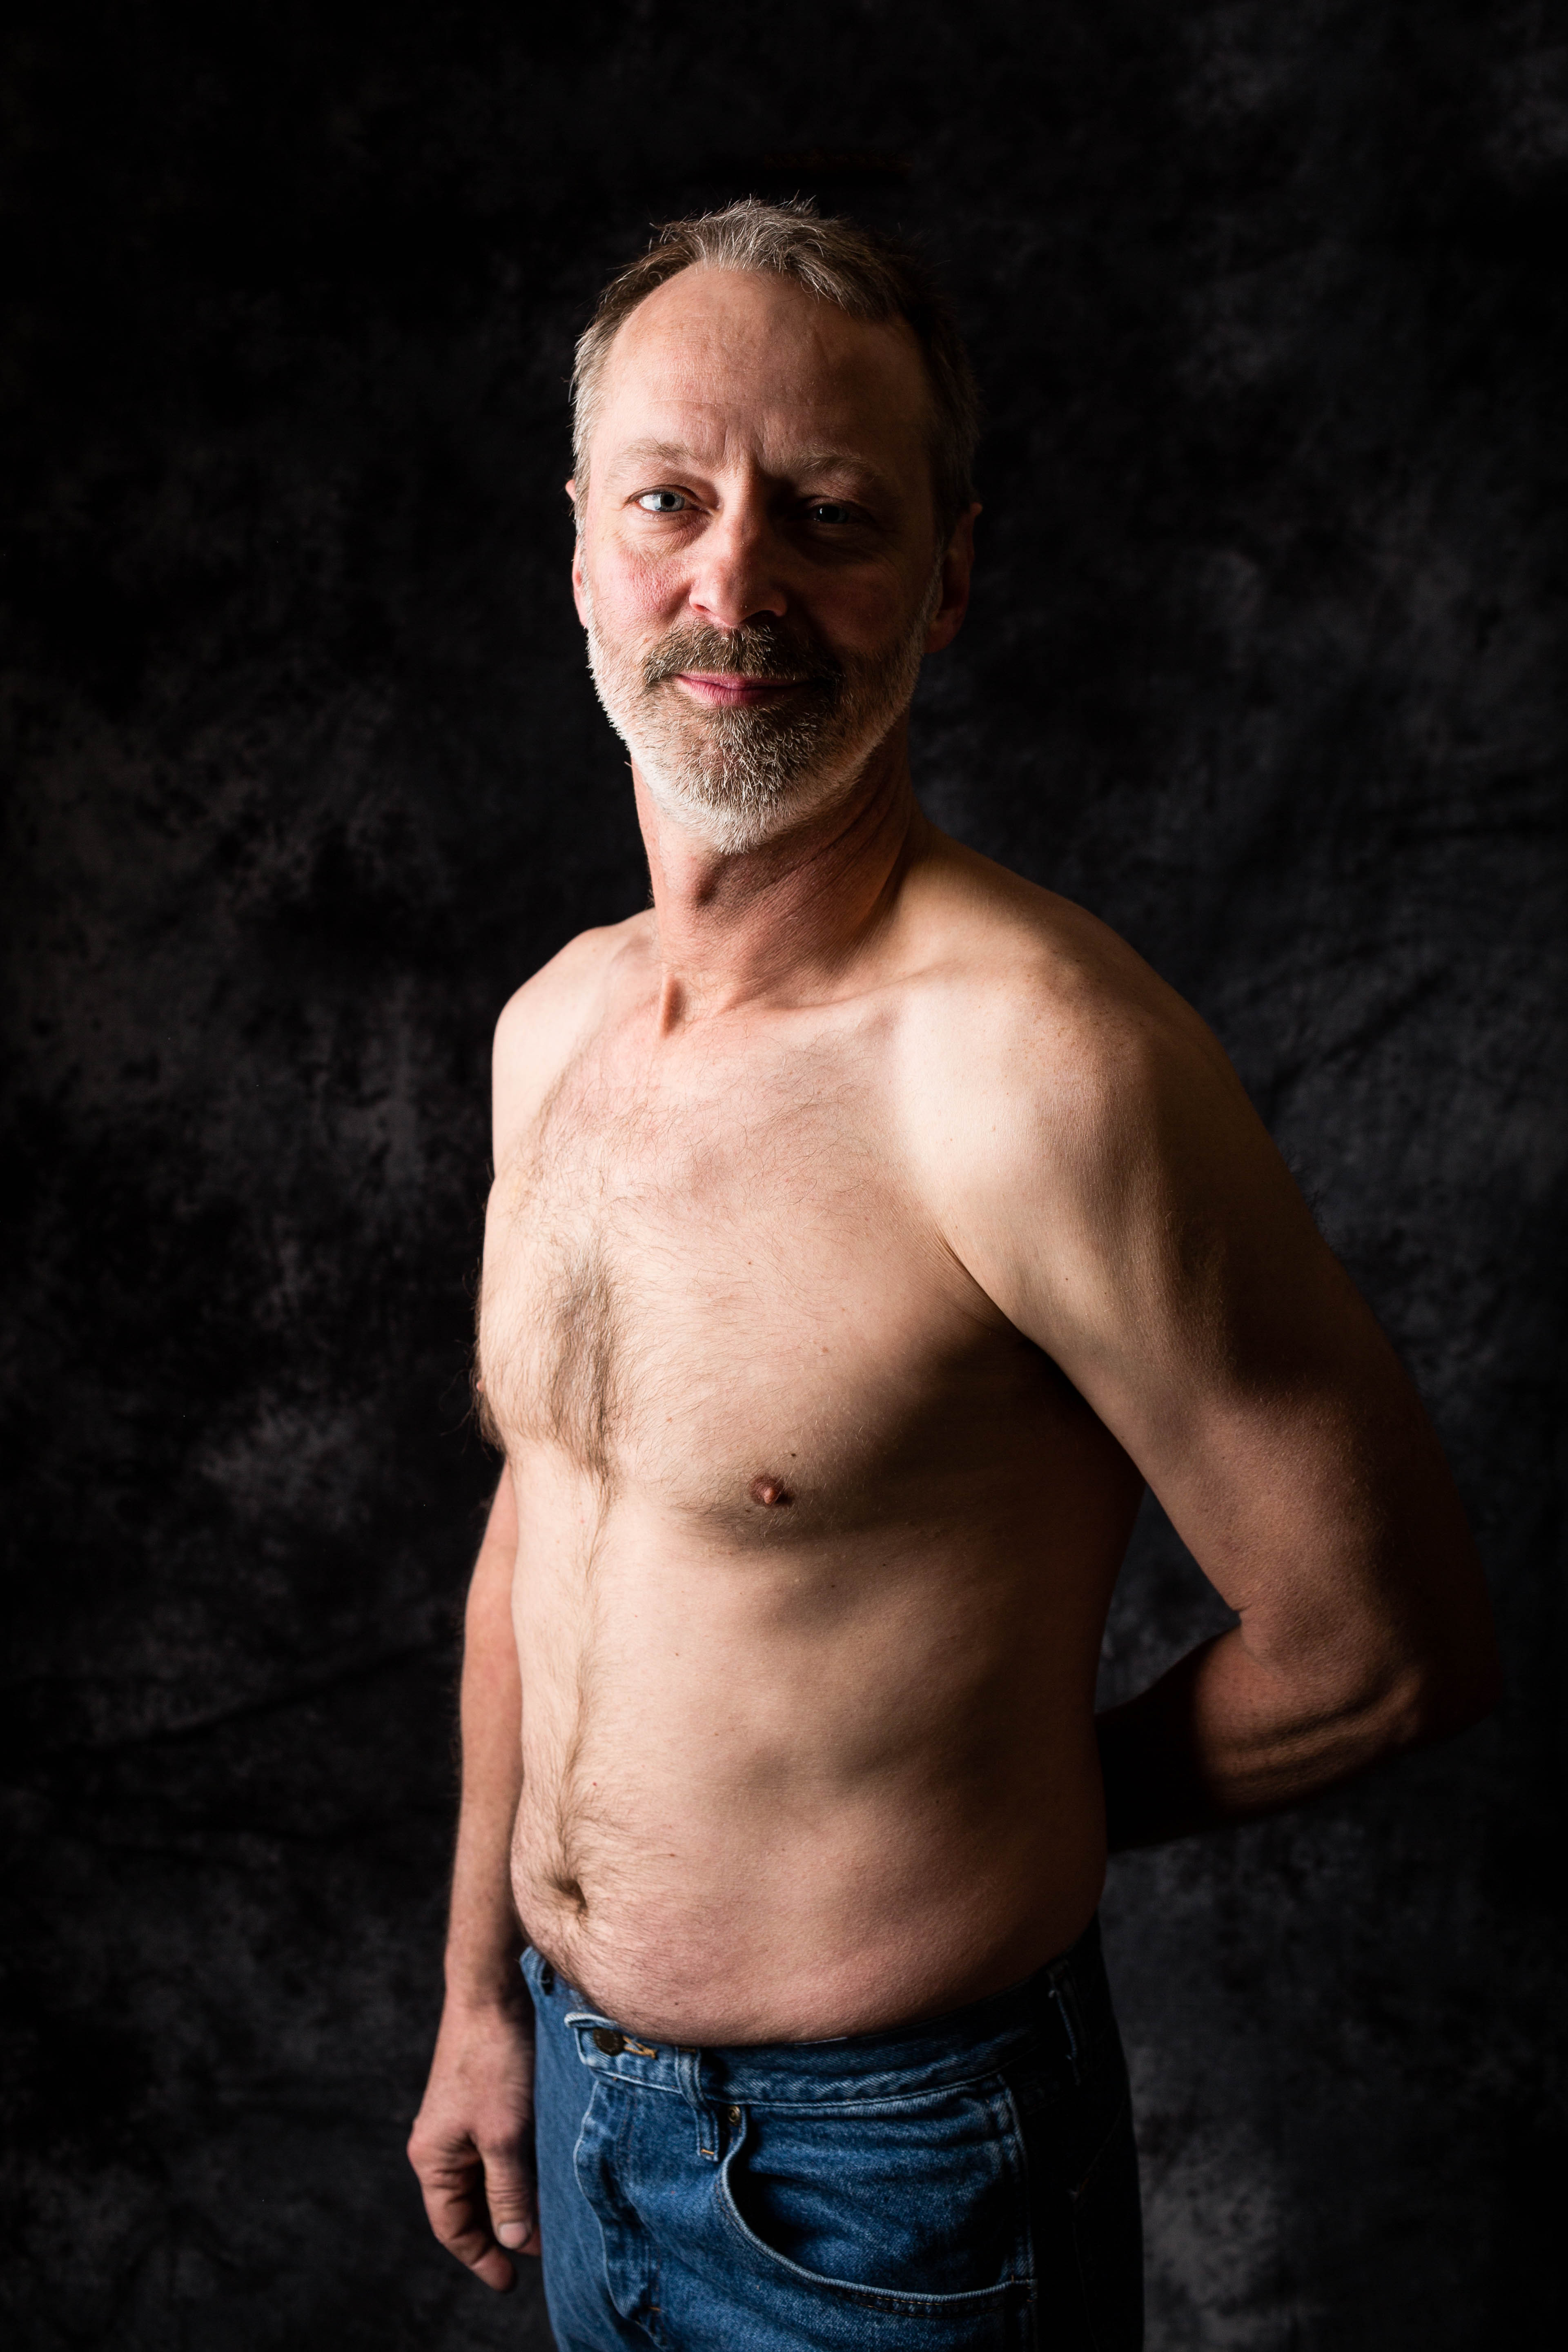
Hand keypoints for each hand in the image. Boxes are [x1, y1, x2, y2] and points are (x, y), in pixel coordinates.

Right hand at [408, 1994, 540, 2289]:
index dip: (481, 2258)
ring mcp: (461, 2120)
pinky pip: (497, 2150)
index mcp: (433, 2157)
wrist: (495, 1991)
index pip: (452, 2227)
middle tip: (542, 2251)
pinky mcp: (482, 2100)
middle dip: (502, 2232)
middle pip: (469, 2205)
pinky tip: (546, 2174)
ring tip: (550, 2218)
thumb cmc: (494, 2060)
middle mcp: (441, 2142)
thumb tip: (511, 2241)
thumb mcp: (504, 2135)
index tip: (510, 2283)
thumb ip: (507, 2191)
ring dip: (515, 2199)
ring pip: (487, 2177)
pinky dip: (519, 2169)